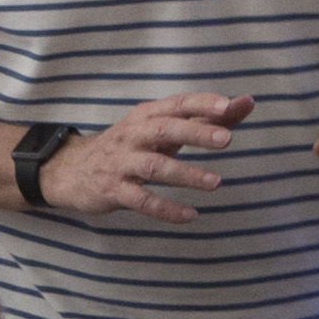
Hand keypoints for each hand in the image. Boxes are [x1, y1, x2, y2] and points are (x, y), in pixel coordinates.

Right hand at [44, 93, 250, 222]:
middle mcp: (133, 134)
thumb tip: (247, 103)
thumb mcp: (161, 128)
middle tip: (226, 139)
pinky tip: (190, 216)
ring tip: (215, 182)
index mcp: (146, 115)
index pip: (177, 103)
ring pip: (154, 166)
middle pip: (165, 130)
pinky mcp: (114, 190)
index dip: (201, 103)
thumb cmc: (129, 146)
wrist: (72, 169)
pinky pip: (141, 200)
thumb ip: (206, 118)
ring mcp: (122, 163)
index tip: (228, 105)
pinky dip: (166, 209)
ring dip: (185, 173)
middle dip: (196, 133)